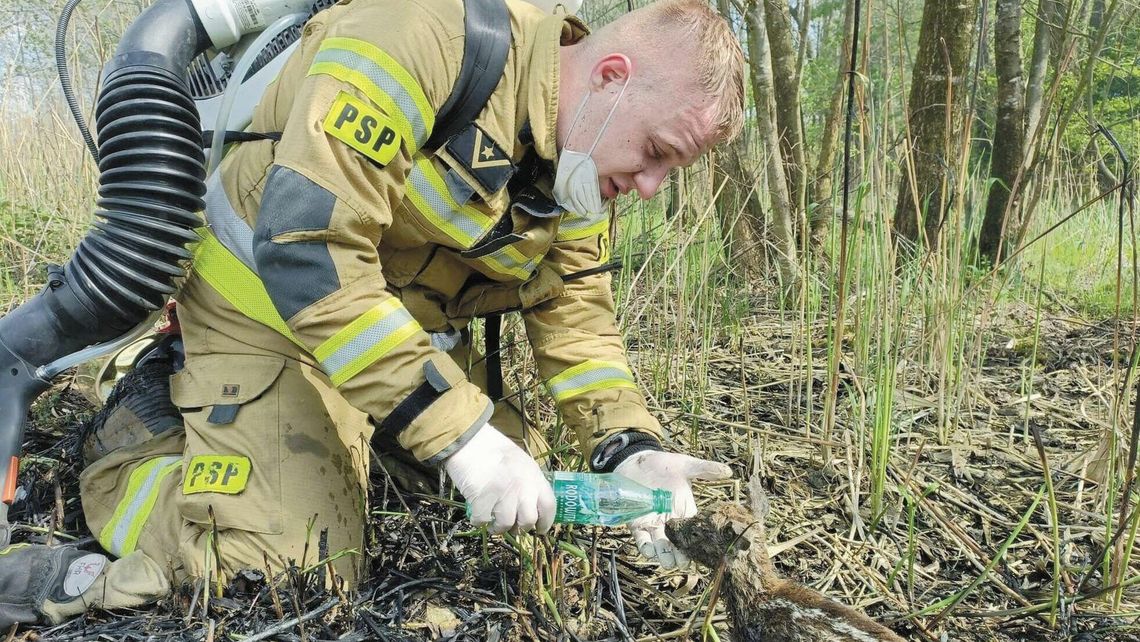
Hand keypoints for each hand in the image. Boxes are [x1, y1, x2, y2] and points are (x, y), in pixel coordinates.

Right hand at [444, 423, 555, 533]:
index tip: (539, 529)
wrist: (471, 441)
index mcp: (534, 477)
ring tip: (493, 524)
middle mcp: (522, 487)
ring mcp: (502, 494)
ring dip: (499, 528)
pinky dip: (479, 521)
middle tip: (512, 526)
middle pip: (528, 520)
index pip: (548, 506)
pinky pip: (482, 521)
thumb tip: (532, 508)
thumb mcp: (522, 463)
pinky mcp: (482, 499)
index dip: (545, 522)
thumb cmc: (496, 451)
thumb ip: (530, 483)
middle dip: (520, 528)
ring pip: (505, 524)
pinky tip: (478, 514)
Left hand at [615, 451, 732, 568]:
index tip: (703, 552)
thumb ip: (705, 469)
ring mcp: (653, 523)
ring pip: (661, 546)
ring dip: (664, 556)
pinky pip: (642, 539)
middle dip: (680, 555)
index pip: (695, 531)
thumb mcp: (685, 465)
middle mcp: (671, 521)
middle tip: (683, 563)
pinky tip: (650, 551)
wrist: (636, 460)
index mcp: (685, 511)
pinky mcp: (637, 523)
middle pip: (678, 544)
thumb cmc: (663, 464)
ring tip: (668, 562)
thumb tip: (728, 471)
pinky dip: (645, 547)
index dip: (698, 542)